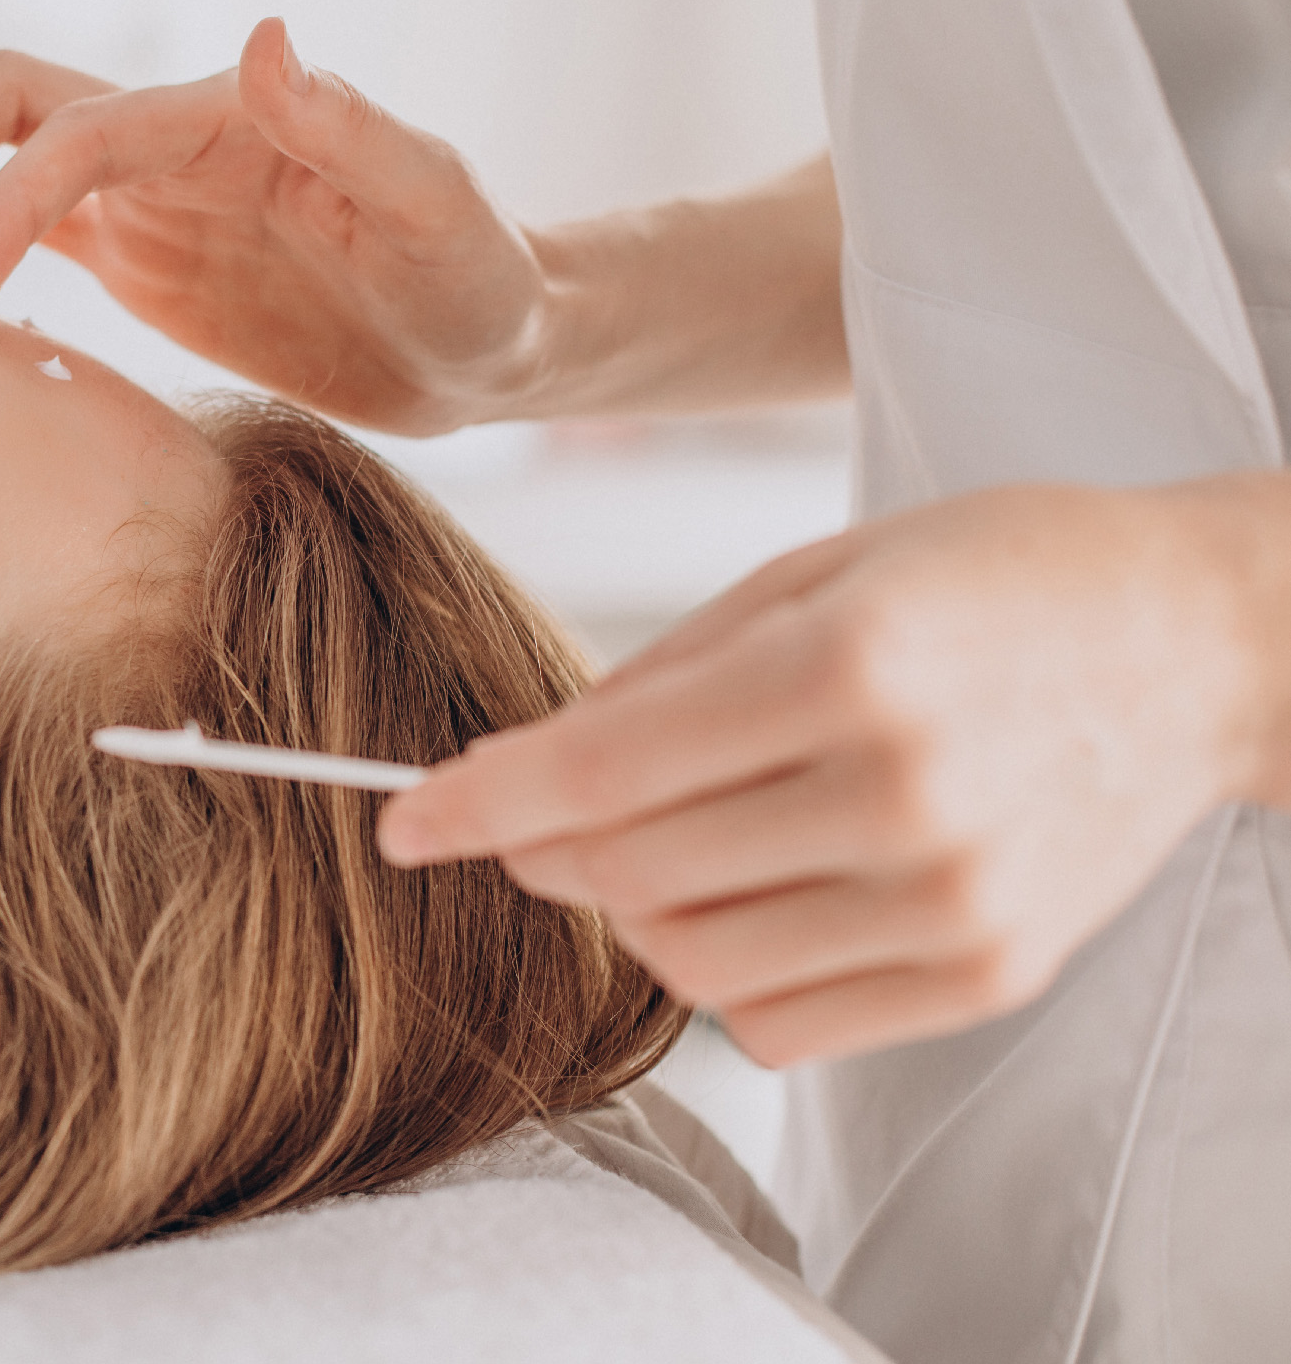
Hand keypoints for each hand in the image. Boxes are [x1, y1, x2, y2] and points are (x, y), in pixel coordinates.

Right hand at [0, 18, 545, 435]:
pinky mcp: (148, 262)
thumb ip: (352, 128)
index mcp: (230, 120)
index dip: (0, 189)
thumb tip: (268, 39)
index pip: (79, 129)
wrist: (488, 351)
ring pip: (9, 154)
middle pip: (17, 105)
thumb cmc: (479, 279)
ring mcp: (156, 203)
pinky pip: (35, 229)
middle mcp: (178, 147)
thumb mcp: (434, 205)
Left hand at [377, 479, 1283, 1064]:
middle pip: (630, 877)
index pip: (600, 774)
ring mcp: (952, 904)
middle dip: (540, 849)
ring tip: (654, 840)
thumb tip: (526, 765)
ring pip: (692, 965)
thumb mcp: (817, 572)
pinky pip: (781, 1026)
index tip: (402, 819)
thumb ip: (662, 676)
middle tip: (527, 810)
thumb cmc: (997, 577)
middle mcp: (903, 798)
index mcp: (850, 669)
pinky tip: (750, 893)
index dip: (477, 803)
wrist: (1197, 644)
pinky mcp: (985, 977)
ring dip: (628, 910)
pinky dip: (724, 971)